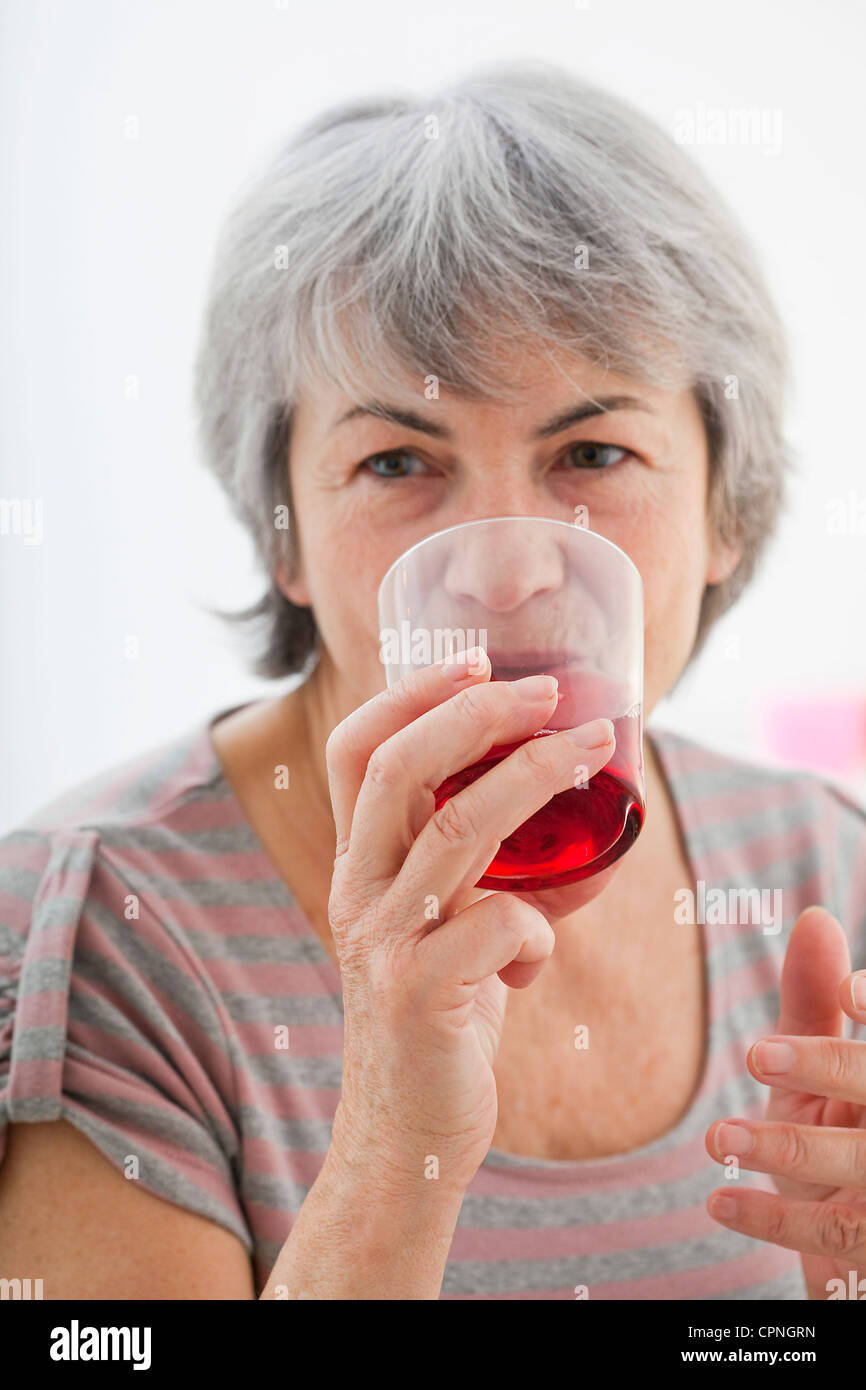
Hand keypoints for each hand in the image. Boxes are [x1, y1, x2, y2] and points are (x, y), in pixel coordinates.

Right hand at [324, 646, 616, 1197]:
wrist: (403, 1136)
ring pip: (456, 830)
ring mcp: (382, 944)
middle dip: (476, 713)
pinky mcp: (420, 996)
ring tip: (592, 749)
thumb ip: (486, 876)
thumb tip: (581, 831)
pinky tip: (536, 960)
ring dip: (533, 777)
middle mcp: (357, 893)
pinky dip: (540, 930)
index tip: (475, 659)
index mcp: (357, 867)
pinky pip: (501, 927)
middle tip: (549, 690)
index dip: (409, 694)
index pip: (356, 752)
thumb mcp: (447, 932)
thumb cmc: (438, 1020)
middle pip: (399, 769)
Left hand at [705, 905, 865, 1299]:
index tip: (847, 993)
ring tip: (718, 1136)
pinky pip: (831, 1232)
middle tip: (757, 1054)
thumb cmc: (838, 1139)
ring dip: (784, 1147)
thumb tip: (814, 919)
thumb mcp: (820, 1072)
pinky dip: (771, 1216)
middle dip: (829, 1067)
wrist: (852, 1255)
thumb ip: (817, 1002)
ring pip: (859, 1165)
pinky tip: (719, 1199)